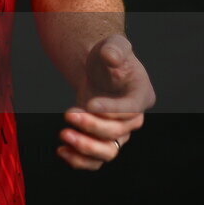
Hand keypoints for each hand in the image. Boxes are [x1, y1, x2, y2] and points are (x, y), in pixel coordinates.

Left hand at [58, 33, 155, 169]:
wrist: (97, 68)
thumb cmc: (108, 55)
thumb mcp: (113, 43)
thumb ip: (114, 48)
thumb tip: (111, 57)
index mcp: (141, 95)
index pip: (130, 110)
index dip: (111, 110)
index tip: (89, 104)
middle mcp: (133, 118)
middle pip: (117, 133)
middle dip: (92, 126)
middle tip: (68, 115)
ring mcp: (118, 131)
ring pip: (108, 152)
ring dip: (86, 148)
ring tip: (64, 135)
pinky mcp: (101, 139)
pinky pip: (95, 160)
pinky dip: (79, 161)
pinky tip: (61, 151)